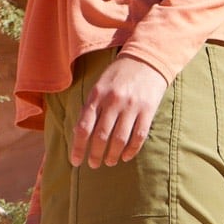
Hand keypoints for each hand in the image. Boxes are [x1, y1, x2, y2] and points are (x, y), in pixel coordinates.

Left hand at [71, 54, 167, 168]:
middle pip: (101, 136)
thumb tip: (78, 132)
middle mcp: (113, 101)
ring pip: (119, 139)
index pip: (84, 127)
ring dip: (112, 155)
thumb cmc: (119, 75)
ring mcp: (132, 106)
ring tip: (109, 162)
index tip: (76, 161)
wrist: (147, 59)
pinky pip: (138, 136)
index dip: (78, 147)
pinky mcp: (148, 110)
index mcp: (98, 95)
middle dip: (95, 154)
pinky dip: (131, 150)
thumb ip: (89, 108)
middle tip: (93, 165)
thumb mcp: (99, 86)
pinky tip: (125, 156)